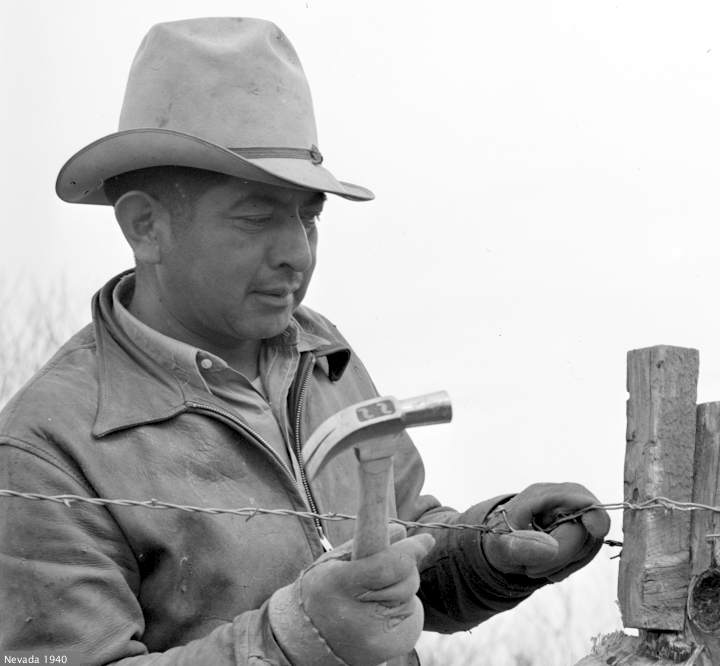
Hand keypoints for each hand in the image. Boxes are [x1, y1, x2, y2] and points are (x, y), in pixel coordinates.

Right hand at [296, 526, 433, 664]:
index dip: (410, 550)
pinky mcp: (384, 651)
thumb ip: (364, 542)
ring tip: (376, 595)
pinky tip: (381, 614)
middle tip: (390, 567)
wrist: (306, 642)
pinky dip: (402, 611)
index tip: (426, 539)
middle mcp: (354, 613)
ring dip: (402, 590)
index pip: (386, 565)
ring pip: (410, 600)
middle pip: (405, 581)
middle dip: (406, 568)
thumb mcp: (331, 561)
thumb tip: (401, 531)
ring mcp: (370, 637)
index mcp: (337, 583)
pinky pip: (411, 621)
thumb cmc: (322, 591)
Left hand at [482, 482, 609, 581]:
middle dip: (563, 555)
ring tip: (536, 566)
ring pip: (589, 543)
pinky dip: (569, 565)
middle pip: (585, 529)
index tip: (596, 530)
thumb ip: (523, 547)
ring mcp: (573, 516)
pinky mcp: (579, 531)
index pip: (579, 498)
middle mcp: (562, 501)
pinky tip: (549, 566)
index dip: (593, 514)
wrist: (502, 546)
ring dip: (564, 563)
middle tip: (531, 569)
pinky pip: (586, 552)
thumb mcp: (501, 546)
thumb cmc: (500, 541)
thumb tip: (552, 549)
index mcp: (541, 495)